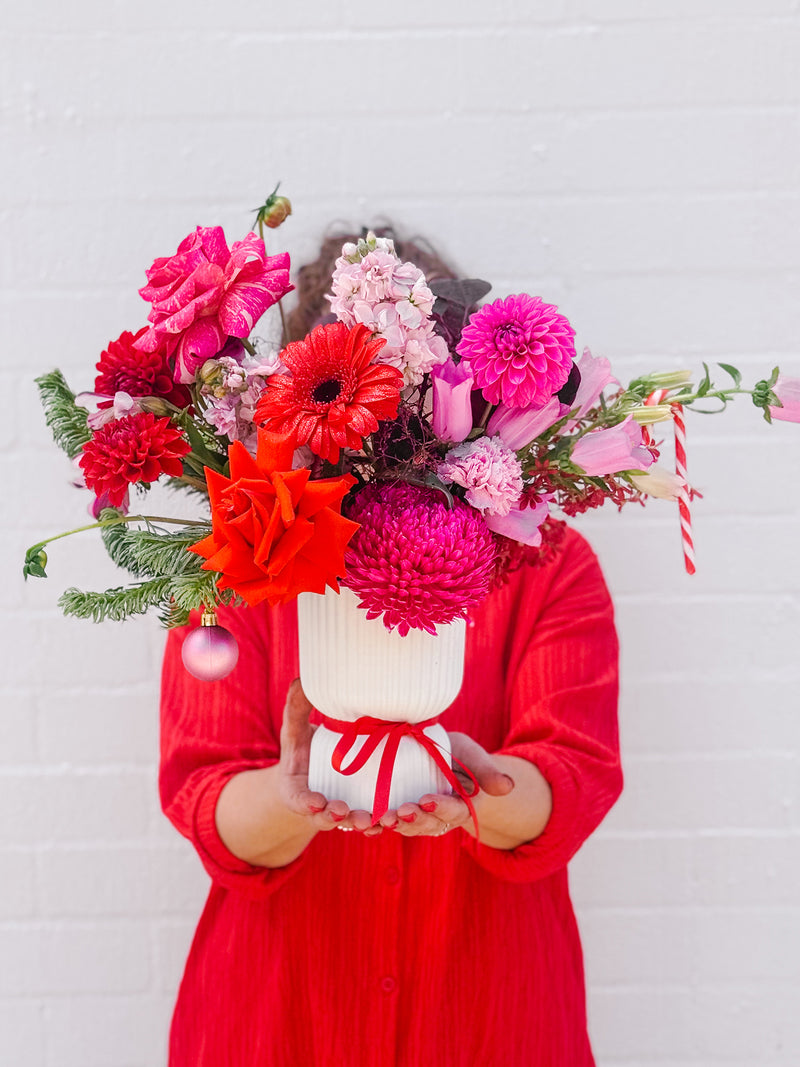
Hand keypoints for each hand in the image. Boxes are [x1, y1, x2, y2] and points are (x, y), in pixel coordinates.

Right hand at [278, 680, 382, 836]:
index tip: (316, 802)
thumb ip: (297, 709)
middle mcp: (320, 808)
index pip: (301, 800)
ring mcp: (342, 812)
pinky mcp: (362, 811)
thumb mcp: (295, 731)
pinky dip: (381, 823)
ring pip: (352, 822)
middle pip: (328, 818)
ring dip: (362, 823)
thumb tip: (302, 679)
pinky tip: (393, 819)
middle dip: (337, 817)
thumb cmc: (302, 752)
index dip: (307, 804)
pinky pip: (372, 821)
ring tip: (374, 821)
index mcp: (299, 792)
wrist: (314, 775)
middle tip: (345, 812)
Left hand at [378, 730, 514, 837]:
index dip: (442, 808)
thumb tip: (508, 787)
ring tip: (380, 820)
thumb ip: (487, 771)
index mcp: (461, 805)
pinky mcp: (396, 813)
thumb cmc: (458, 755)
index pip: (454, 811)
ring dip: (393, 825)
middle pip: (428, 824)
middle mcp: (438, 817)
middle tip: (400, 813)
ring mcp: (417, 817)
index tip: (428, 800)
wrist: (435, 753)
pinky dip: (375, 826)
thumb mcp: (473, 756)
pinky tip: (363, 824)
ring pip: (406, 827)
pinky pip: (387, 823)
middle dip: (414, 820)